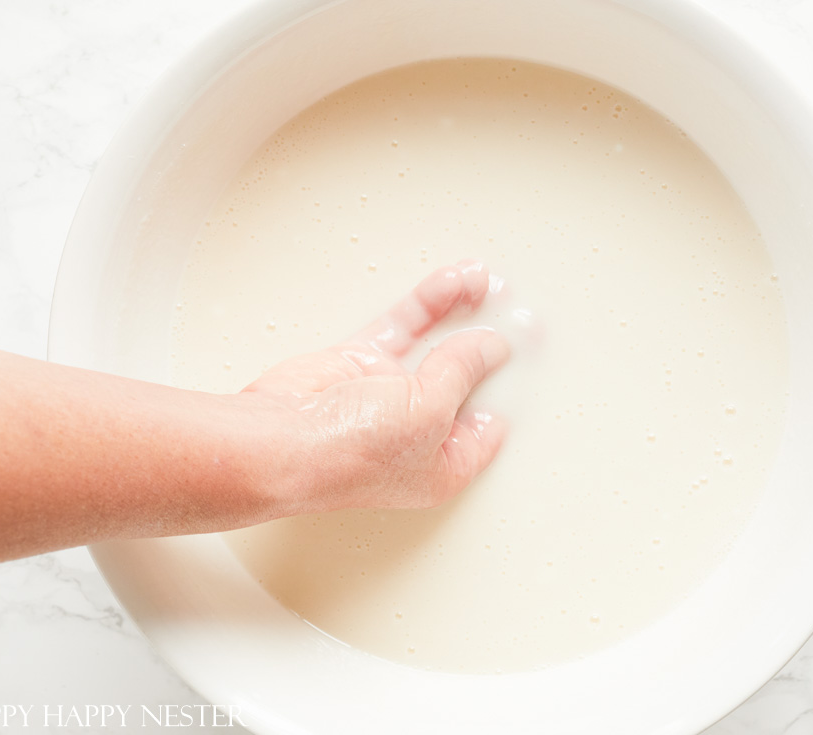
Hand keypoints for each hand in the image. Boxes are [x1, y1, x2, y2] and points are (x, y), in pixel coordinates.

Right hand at [243, 261, 509, 513]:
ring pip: (434, 346)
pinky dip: (428, 305)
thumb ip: (461, 372)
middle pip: (465, 380)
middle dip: (490, 344)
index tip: (532, 351)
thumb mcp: (430, 412)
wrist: (279, 439)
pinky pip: (403, 327)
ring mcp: (386, 396)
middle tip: (519, 313)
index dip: (512, 387)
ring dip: (461, 315)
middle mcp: (415, 433)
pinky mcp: (360, 364)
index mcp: (441, 465)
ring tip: (488, 285)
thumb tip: (488, 347)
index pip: (490, 421)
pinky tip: (454, 284)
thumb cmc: (347, 454)